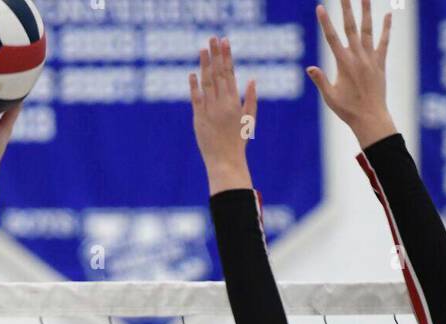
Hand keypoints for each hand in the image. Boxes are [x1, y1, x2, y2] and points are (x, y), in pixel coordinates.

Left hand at [190, 36, 256, 194]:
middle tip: (213, 37)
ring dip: (205, 64)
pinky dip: (194, 85)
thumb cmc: (238, 143)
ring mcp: (210, 111)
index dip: (227, 56)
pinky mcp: (199, 119)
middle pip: (218, 74)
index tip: (224, 41)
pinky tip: (193, 73)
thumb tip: (252, 79)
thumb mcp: (249, 121)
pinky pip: (196, 99)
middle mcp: (222, 104)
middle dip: (216, 54)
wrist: (225, 162)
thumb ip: (251, 100)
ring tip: (203, 48)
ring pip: (207, 83)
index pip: (230, 74)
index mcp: (235, 103)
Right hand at [308, 1, 396, 148]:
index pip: (331, 38)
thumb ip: (320, 80)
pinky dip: (386, 29)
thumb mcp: (330, 97)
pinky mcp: (380, 64)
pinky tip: (387, 15)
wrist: (371, 119)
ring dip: (366, 11)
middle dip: (346, 9)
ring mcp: (370, 59)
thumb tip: (309, 68)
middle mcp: (357, 58)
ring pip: (367, 30)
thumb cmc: (348, 111)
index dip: (325, 22)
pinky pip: (383, 43)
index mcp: (343, 64)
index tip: (319, 7)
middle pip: (350, 27)